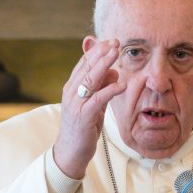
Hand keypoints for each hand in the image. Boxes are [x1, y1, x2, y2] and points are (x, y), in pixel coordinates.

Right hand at [52, 38, 125, 178]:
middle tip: (115, 41)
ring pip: (90, 79)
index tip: (109, 41)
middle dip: (101, 53)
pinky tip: (121, 83)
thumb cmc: (84, 127)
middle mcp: (71, 92)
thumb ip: (102, 88)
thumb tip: (114, 72)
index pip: (83, 64)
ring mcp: (76, 103)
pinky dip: (110, 89)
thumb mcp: (95, 105)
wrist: (71, 151)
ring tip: (116, 53)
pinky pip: (98, 99)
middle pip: (87, 67)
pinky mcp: (83, 115)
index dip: (96, 52)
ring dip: (104, 64)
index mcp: (72, 88)